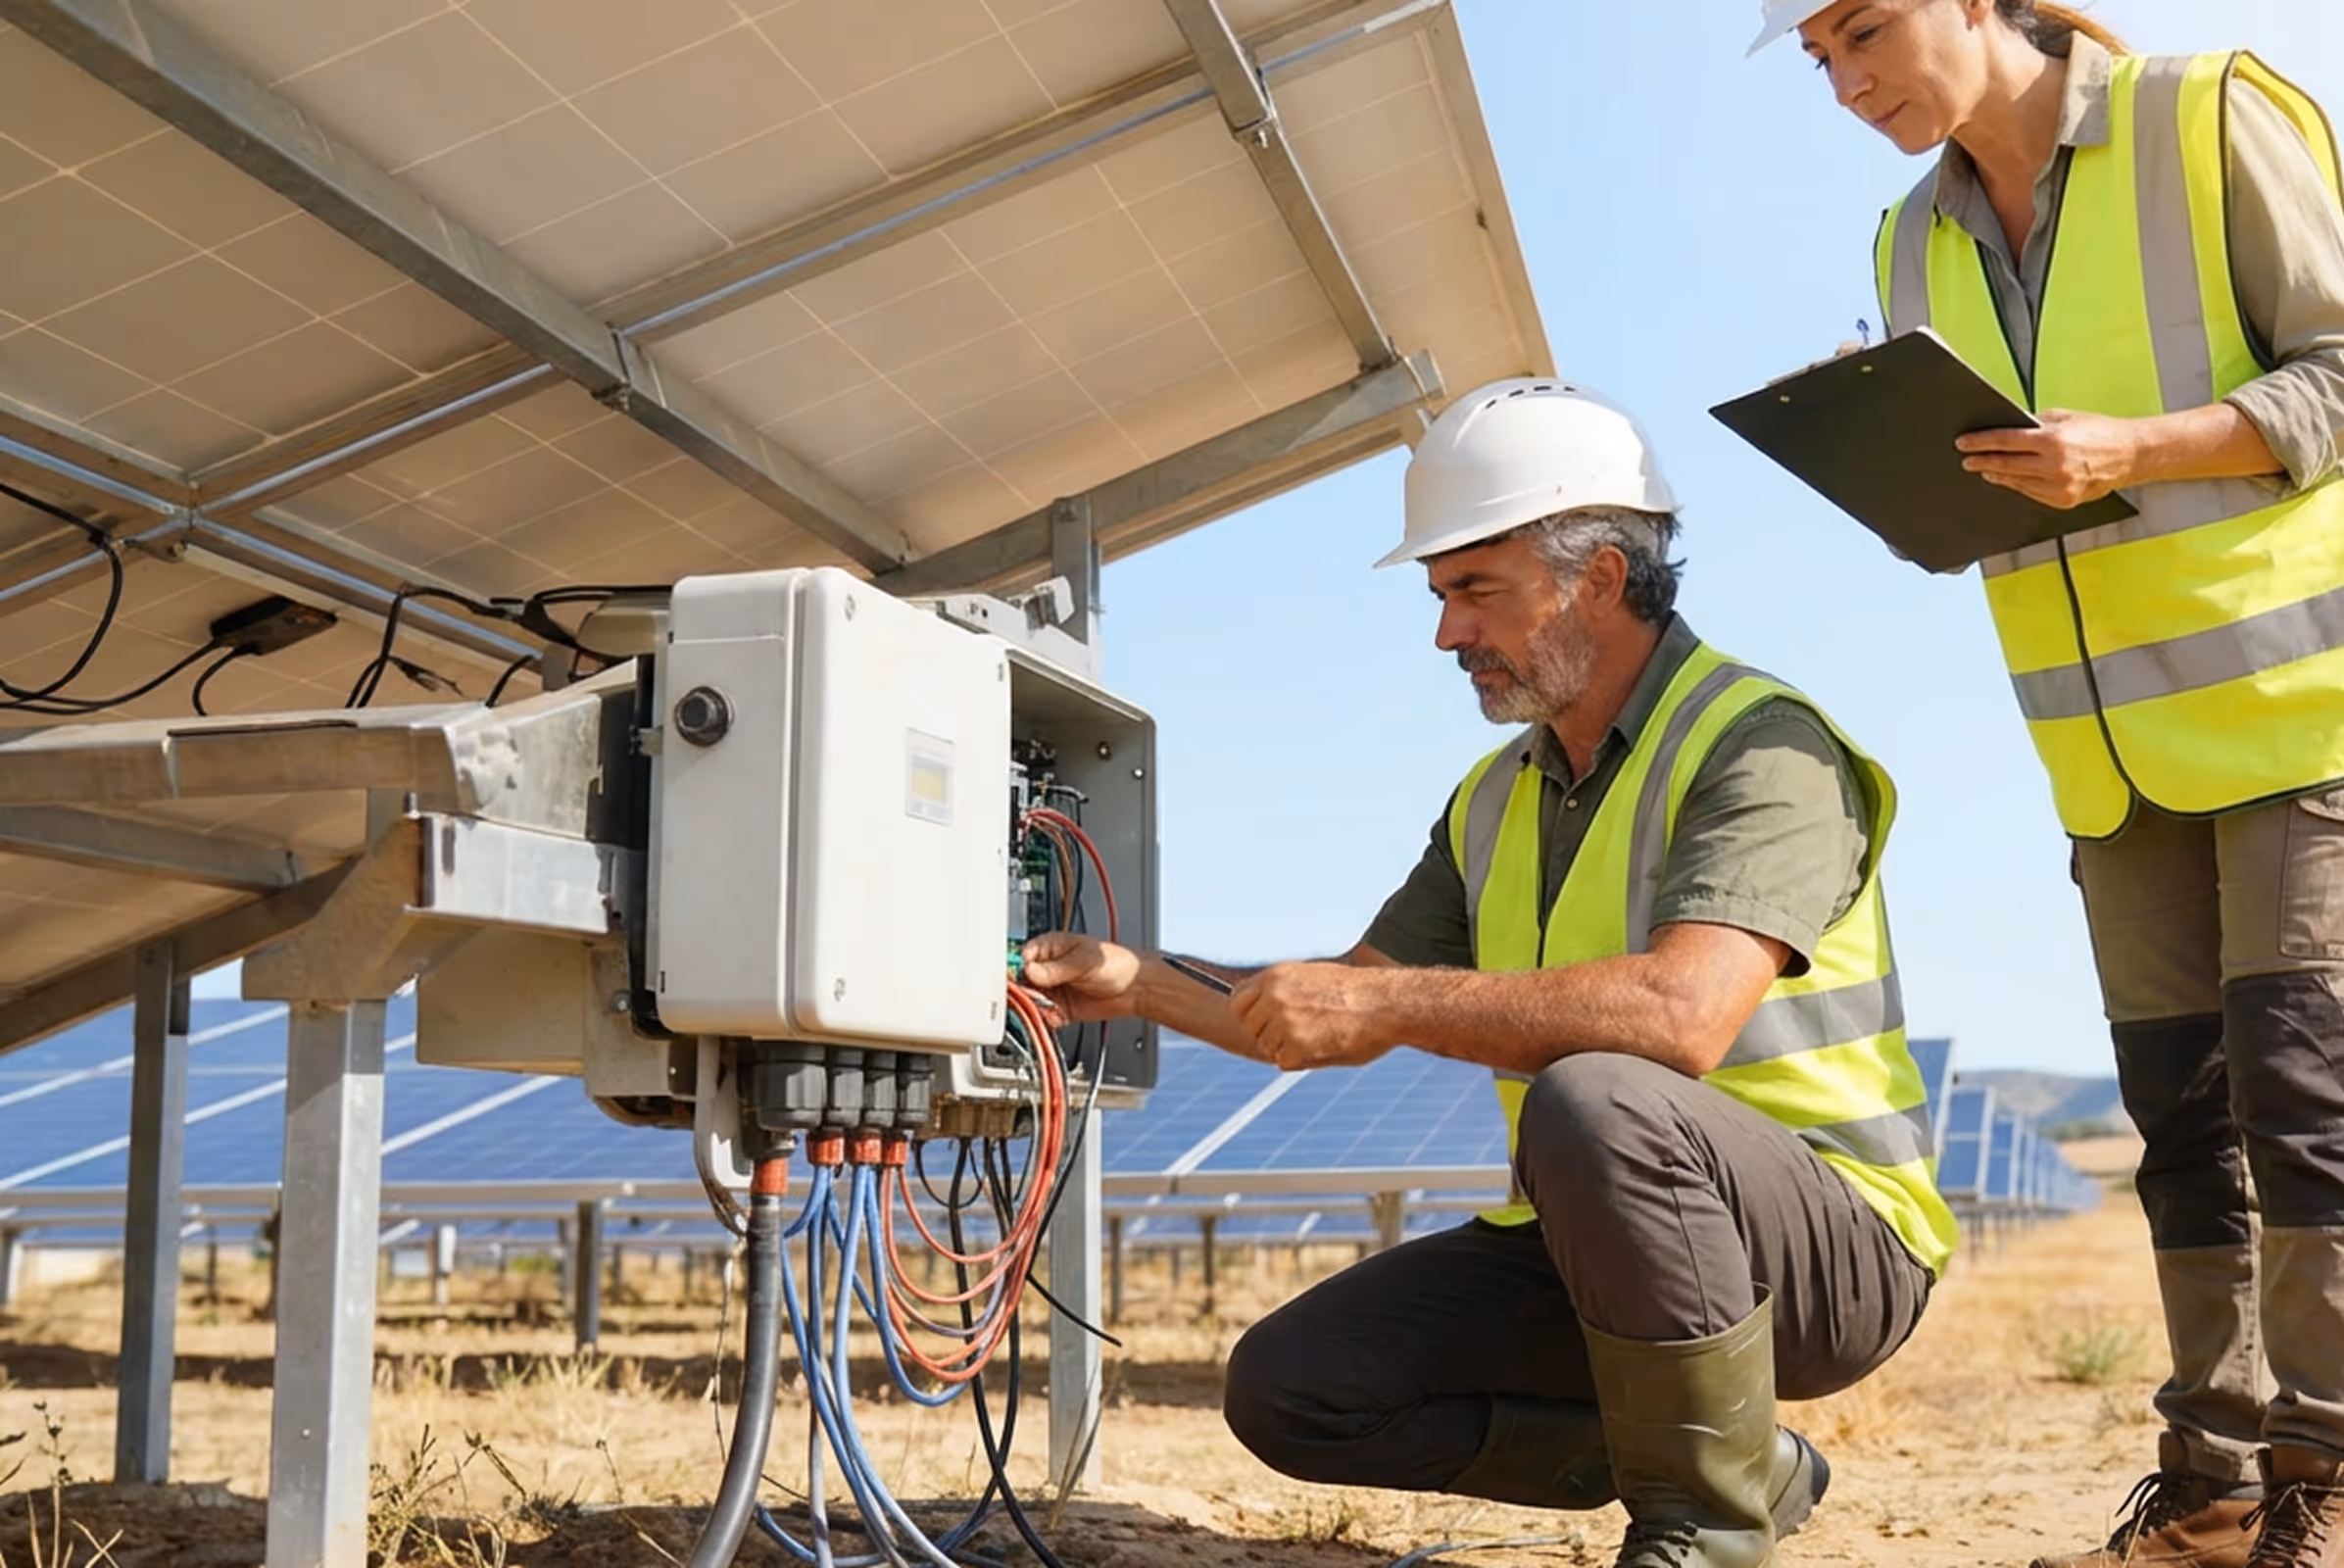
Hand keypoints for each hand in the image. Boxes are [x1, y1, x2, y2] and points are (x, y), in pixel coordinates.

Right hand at [1020, 932, 1141, 1022]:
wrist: (1136, 988)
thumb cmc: (1116, 963)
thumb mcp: (1084, 961)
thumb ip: (1056, 969)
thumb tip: (1031, 971)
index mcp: (1050, 948)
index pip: (1021, 958)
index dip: (1016, 971)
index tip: (1017, 981)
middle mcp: (1048, 969)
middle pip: (1021, 982)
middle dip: (1024, 993)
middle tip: (1033, 998)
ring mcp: (1053, 989)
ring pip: (1030, 1001)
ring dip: (1035, 1008)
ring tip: (1048, 1008)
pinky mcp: (1060, 1007)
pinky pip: (1044, 1015)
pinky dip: (1047, 1019)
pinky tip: (1057, 1016)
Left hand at [1230, 963, 1399, 1071]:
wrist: (1387, 1003)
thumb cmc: (1358, 991)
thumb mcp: (1313, 976)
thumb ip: (1284, 990)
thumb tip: (1261, 1008)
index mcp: (1276, 975)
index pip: (1238, 1000)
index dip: (1253, 1014)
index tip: (1268, 1020)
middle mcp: (1274, 996)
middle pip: (1251, 1028)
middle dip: (1272, 1034)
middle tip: (1305, 1031)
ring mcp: (1284, 1021)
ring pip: (1268, 1047)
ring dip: (1289, 1048)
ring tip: (1321, 1035)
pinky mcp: (1297, 1046)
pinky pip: (1285, 1062)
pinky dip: (1304, 1061)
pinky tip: (1327, 1045)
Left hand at [1956, 410, 2140, 508]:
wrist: (2130, 454)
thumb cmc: (2101, 433)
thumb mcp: (2066, 417)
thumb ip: (2036, 424)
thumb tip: (2010, 427)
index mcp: (2053, 440)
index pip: (2006, 441)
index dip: (1981, 442)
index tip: (1964, 443)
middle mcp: (2054, 465)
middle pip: (2006, 464)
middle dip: (1982, 461)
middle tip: (1967, 459)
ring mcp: (2059, 486)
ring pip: (2016, 482)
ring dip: (1997, 475)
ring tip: (1984, 468)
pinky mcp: (2063, 500)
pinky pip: (2031, 492)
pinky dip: (2017, 485)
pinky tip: (2008, 479)